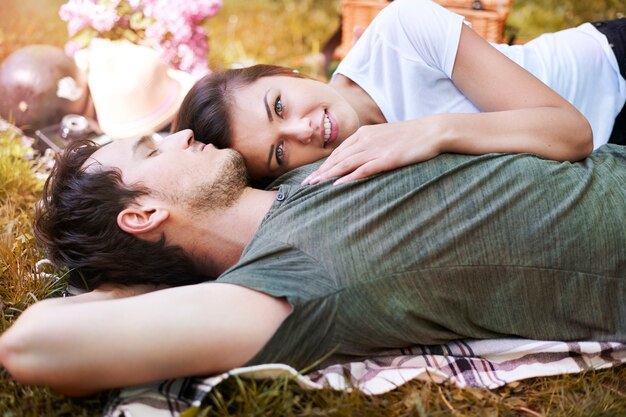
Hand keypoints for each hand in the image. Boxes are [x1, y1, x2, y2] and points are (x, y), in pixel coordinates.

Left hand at [302, 120, 440, 184]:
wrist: (432, 130)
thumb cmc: (411, 136)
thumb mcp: (385, 137)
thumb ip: (370, 145)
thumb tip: (359, 157)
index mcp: (364, 133)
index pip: (338, 151)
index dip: (324, 164)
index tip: (313, 175)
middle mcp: (366, 140)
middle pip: (337, 158)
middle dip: (320, 172)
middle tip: (305, 184)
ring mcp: (375, 149)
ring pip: (345, 164)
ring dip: (328, 176)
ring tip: (314, 186)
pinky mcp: (387, 159)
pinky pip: (363, 169)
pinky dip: (349, 177)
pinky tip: (337, 185)